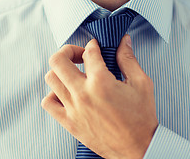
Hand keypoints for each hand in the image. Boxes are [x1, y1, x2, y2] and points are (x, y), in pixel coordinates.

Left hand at [41, 34, 158, 158]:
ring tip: (73, 72)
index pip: (89, 52)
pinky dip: (53, 93)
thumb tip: (124, 42)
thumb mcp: (141, 83)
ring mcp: (73, 109)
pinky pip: (48, 103)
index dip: (93, 45)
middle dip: (68, 50)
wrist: (138, 148)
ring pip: (50, 78)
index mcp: (101, 82)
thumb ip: (128, 60)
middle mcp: (83, 94)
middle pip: (58, 60)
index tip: (95, 46)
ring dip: (60, 70)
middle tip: (79, 55)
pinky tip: (66, 93)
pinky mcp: (69, 122)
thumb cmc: (141, 118)